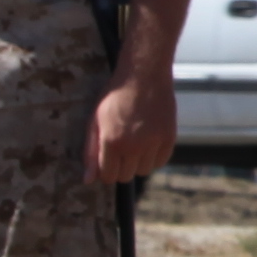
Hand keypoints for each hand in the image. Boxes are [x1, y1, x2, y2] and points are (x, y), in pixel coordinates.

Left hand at [86, 61, 180, 189]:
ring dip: (137, 162)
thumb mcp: (95, 121)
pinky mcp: (169, 137)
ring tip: (135, 145)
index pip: (108, 177)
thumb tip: (88, 180)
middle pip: (126, 176)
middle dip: (120, 167)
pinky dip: (153, 157)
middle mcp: (133, 146)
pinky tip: (148, 142)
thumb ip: (90, 152)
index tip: (107, 161)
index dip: (105, 171)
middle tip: (120, 150)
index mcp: (111, 142)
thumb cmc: (114, 96)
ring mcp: (153, 142)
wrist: (143, 75)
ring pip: (144, 171)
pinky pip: (160, 161)